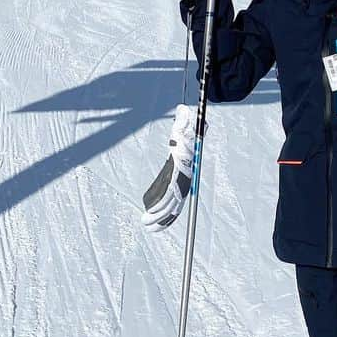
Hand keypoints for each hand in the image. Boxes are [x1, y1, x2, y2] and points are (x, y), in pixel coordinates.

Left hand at [142, 105, 196, 229]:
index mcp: (181, 171)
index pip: (172, 190)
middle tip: (145, 223)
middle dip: (159, 215)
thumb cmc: (186, 133)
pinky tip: (154, 221)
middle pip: (171, 203)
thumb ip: (184, 122)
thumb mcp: (184, 127)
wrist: (191, 136)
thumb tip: (183, 111)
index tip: (151, 210)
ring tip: (147, 225)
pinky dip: (164, 213)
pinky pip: (170, 204)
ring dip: (160, 217)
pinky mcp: (176, 187)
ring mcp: (180, 185)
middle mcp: (182, 181)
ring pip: (171, 206)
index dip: (162, 201)